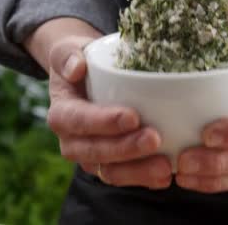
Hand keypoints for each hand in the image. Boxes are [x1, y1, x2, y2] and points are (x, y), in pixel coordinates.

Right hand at [46, 35, 171, 188]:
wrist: (86, 77)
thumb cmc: (80, 61)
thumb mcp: (68, 49)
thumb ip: (67, 55)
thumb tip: (76, 68)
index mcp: (61, 113)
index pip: (78, 120)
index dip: (103, 122)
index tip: (132, 117)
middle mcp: (71, 141)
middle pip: (95, 151)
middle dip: (125, 149)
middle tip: (155, 138)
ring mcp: (90, 157)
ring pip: (110, 172)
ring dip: (137, 171)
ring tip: (165, 165)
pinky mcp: (110, 166)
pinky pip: (125, 178)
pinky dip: (145, 179)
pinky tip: (166, 175)